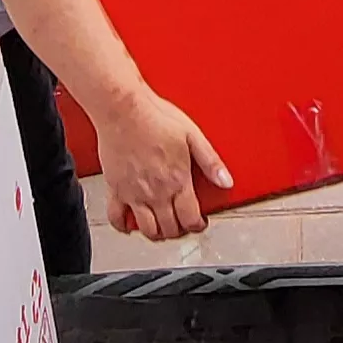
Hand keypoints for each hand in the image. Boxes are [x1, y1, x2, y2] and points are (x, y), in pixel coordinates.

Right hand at [98, 89, 232, 242]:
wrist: (122, 109)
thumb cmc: (154, 117)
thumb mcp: (192, 135)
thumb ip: (210, 161)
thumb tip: (226, 180)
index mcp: (177, 181)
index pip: (190, 219)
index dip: (197, 226)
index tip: (198, 222)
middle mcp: (156, 192)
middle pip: (170, 228)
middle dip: (179, 230)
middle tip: (181, 222)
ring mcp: (134, 193)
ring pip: (147, 229)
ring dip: (156, 233)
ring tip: (161, 226)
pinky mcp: (115, 189)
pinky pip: (117, 217)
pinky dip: (123, 226)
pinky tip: (129, 223)